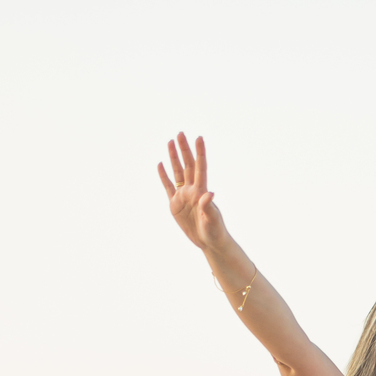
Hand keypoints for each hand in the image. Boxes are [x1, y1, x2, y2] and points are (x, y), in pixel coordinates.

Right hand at [157, 132, 227, 251]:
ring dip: (174, 157)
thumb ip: (209, 206)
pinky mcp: (175, 204)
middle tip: (181, 133)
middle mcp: (192, 190)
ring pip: (177, 172)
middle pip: (187, 165)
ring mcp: (183, 196)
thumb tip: (210, 194)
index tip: (199, 137)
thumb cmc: (214, 231)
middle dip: (184, 149)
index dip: (200, 153)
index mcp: (201, 191)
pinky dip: (164, 175)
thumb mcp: (212, 219)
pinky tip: (160, 164)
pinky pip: (168, 186)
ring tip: (170, 142)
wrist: (208, 242)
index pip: (200, 167)